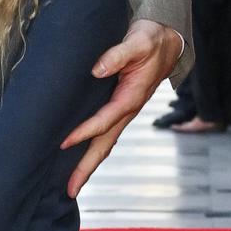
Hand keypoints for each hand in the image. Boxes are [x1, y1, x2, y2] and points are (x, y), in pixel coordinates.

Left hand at [62, 19, 185, 195]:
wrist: (166, 40)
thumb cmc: (151, 40)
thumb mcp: (139, 42)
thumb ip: (119, 54)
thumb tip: (98, 69)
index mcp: (131, 98)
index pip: (104, 121)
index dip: (84, 132)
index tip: (63, 143)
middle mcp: (127, 111)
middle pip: (104, 146)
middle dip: (86, 168)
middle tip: (69, 191)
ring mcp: (123, 113)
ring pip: (103, 145)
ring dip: (87, 166)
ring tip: (70, 187)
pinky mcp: (118, 109)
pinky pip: (103, 135)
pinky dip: (91, 151)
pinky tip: (76, 159)